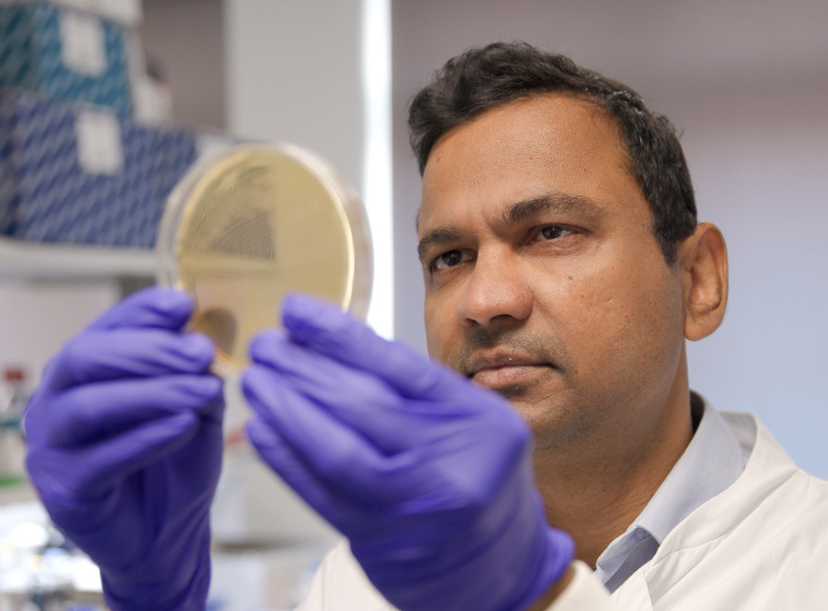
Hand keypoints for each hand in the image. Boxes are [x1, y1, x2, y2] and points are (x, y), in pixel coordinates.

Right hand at [25, 287, 223, 610]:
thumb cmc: (177, 464)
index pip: (106, 327)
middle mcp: (57, 402)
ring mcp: (52, 447)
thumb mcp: (197, 408)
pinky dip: (148, 437)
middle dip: (149, 349)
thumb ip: (197, 375)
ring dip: (153, 392)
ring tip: (203, 388)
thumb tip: (203, 342)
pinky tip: (185, 424)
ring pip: (90, 406)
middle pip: (86, 358)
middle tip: (201, 351)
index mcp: (86, 372)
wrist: (168, 534)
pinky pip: (102, 459)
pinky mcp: (64, 491)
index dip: (143, 311)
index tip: (184, 305)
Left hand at [242, 294, 572, 610]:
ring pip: (335, 450)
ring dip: (285, 409)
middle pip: (361, 404)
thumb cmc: (480, 480)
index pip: (398, 366)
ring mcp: (414, 509)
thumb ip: (416, 389)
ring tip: (257, 379)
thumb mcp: (473, 422)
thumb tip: (332, 344)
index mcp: (478, 422)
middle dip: (302, 367)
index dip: (337, 334)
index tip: (295, 310)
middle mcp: (451, 465)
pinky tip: (262, 429)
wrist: (501, 567)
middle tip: (266, 343)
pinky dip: (285, 459)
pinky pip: (321, 495)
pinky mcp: (380, 544)